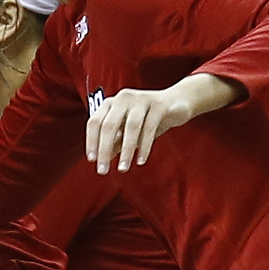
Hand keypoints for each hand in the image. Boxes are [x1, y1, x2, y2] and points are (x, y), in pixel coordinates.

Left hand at [83, 76, 229, 172]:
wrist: (177, 102)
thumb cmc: (148, 117)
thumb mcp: (128, 130)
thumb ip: (115, 141)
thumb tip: (101, 159)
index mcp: (112, 102)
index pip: (94, 122)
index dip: (91, 141)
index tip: (92, 160)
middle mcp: (123, 98)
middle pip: (109, 125)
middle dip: (104, 149)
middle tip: (103, 170)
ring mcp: (141, 99)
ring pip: (131, 127)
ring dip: (126, 151)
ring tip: (123, 168)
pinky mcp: (159, 105)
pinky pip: (150, 128)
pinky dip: (144, 146)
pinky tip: (140, 160)